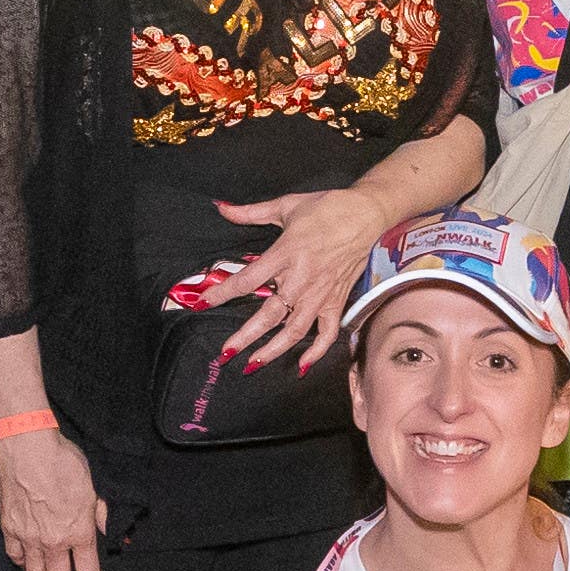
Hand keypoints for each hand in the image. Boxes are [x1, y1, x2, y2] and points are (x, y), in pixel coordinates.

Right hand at [0, 421, 106, 570]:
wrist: (28, 448)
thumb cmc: (63, 462)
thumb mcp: (94, 487)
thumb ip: (101, 514)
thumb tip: (113, 533)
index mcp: (79, 532)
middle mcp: (54, 541)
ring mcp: (28, 537)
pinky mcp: (9, 527)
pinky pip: (14, 554)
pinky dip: (20, 564)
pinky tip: (22, 567)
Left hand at [206, 185, 393, 376]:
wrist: (366, 214)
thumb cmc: (327, 208)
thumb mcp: (286, 205)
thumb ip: (251, 212)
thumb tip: (223, 209)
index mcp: (285, 253)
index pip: (247, 280)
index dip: (222, 293)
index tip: (203, 303)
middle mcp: (301, 278)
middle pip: (268, 315)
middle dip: (245, 336)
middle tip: (226, 352)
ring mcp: (320, 293)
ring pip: (295, 330)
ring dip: (274, 350)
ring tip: (254, 363)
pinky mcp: (337, 300)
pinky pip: (328, 332)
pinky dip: (317, 351)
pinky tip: (303, 365)